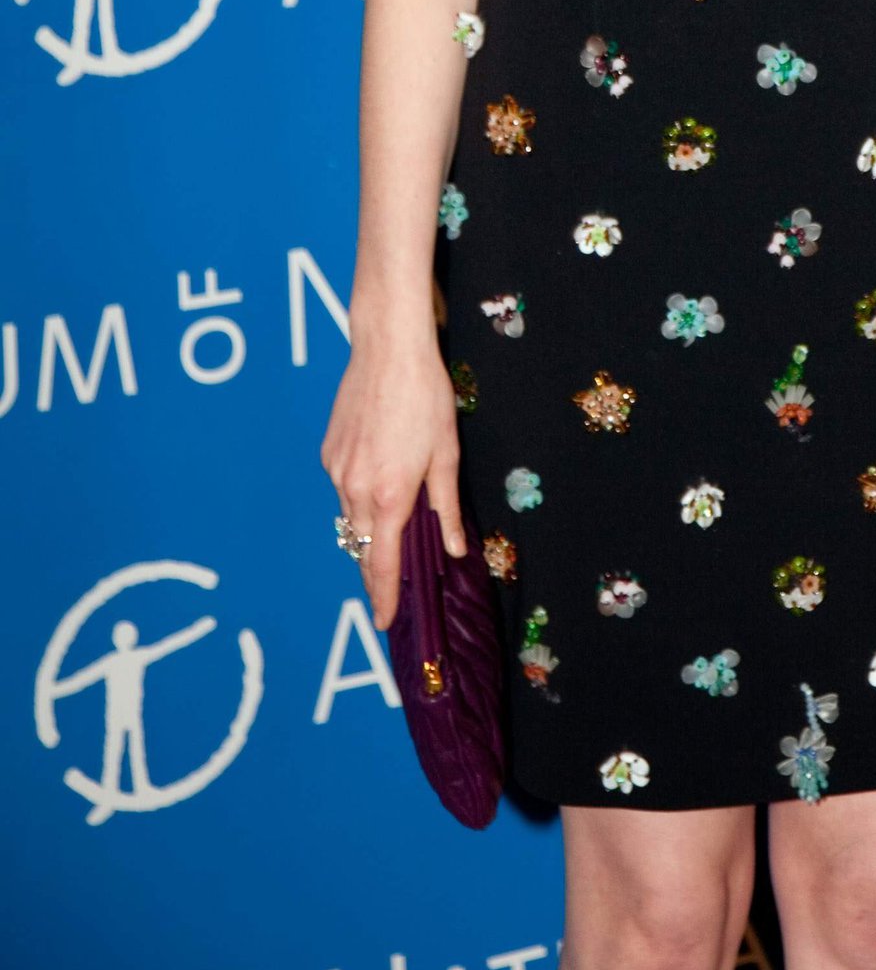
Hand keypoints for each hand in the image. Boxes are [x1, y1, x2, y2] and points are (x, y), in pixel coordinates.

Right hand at [320, 332, 466, 629]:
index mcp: (389, 494)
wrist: (387, 349)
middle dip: (373, 571)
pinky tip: (376, 484)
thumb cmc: (425, 397)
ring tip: (386, 539)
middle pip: (360, 547)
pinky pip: (342, 490)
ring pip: (349, 518)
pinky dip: (357, 499)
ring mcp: (336, 470)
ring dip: (365, 534)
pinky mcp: (328, 453)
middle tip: (389, 590)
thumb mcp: (447, 453)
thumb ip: (446, 507)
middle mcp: (355, 489)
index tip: (385, 620)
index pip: (381, 562)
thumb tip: (453, 549)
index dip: (383, 595)